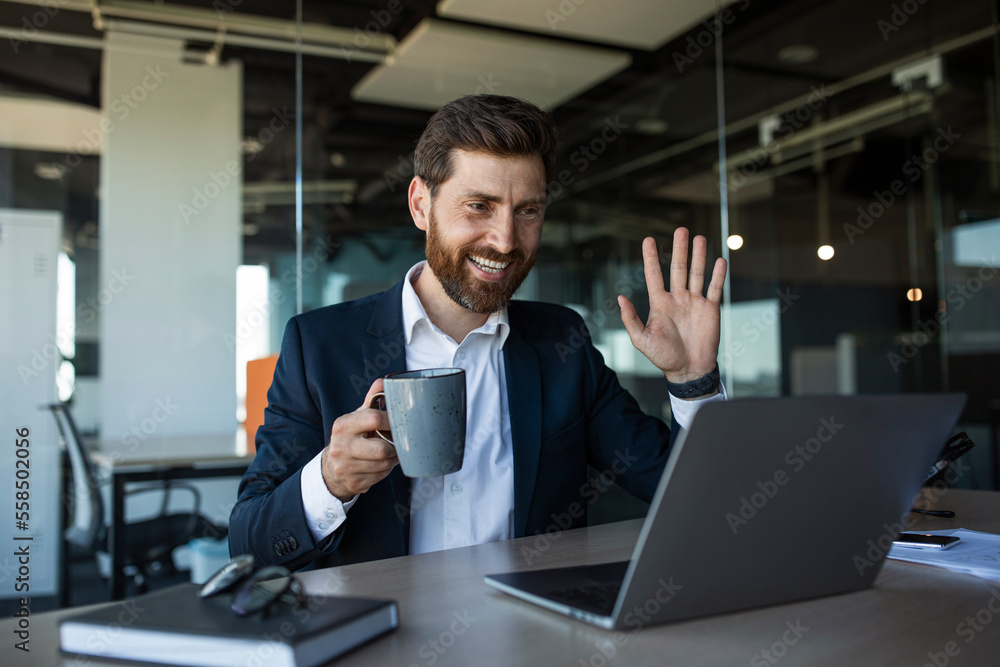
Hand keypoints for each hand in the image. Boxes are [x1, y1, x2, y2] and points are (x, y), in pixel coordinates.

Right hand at [321, 378, 397, 501]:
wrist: (331, 468)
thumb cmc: (350, 438)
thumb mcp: (356, 417)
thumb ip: (371, 400)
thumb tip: (383, 381)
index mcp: (343, 425)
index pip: (374, 419)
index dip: (391, 421)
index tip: (399, 422)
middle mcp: (341, 447)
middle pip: (382, 449)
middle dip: (394, 446)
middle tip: (398, 442)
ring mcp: (346, 467)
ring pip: (384, 464)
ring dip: (393, 459)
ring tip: (392, 452)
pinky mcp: (354, 483)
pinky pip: (380, 476)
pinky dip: (386, 470)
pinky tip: (382, 463)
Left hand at [618, 228, 726, 382]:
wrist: (688, 370)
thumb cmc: (663, 357)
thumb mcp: (641, 339)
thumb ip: (631, 319)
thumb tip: (621, 298)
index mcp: (660, 303)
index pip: (653, 274)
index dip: (650, 257)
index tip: (648, 239)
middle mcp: (677, 298)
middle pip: (678, 268)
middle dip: (679, 249)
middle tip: (681, 229)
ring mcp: (695, 302)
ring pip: (697, 273)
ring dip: (698, 256)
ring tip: (699, 237)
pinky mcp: (710, 310)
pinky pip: (715, 288)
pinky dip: (718, 275)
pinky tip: (720, 260)